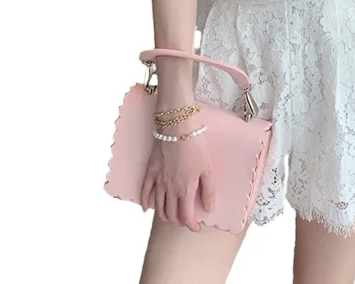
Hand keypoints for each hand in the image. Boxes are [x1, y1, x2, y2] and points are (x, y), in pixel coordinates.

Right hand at [140, 116, 216, 231]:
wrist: (177, 127)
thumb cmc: (195, 145)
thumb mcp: (208, 168)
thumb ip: (208, 190)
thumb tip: (210, 209)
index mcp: (185, 189)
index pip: (186, 217)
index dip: (192, 225)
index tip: (198, 227)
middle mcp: (169, 189)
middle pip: (171, 215)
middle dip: (179, 221)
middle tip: (186, 220)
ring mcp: (158, 181)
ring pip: (158, 207)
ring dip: (164, 216)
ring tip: (171, 217)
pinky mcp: (150, 171)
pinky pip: (144, 191)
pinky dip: (145, 202)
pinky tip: (146, 207)